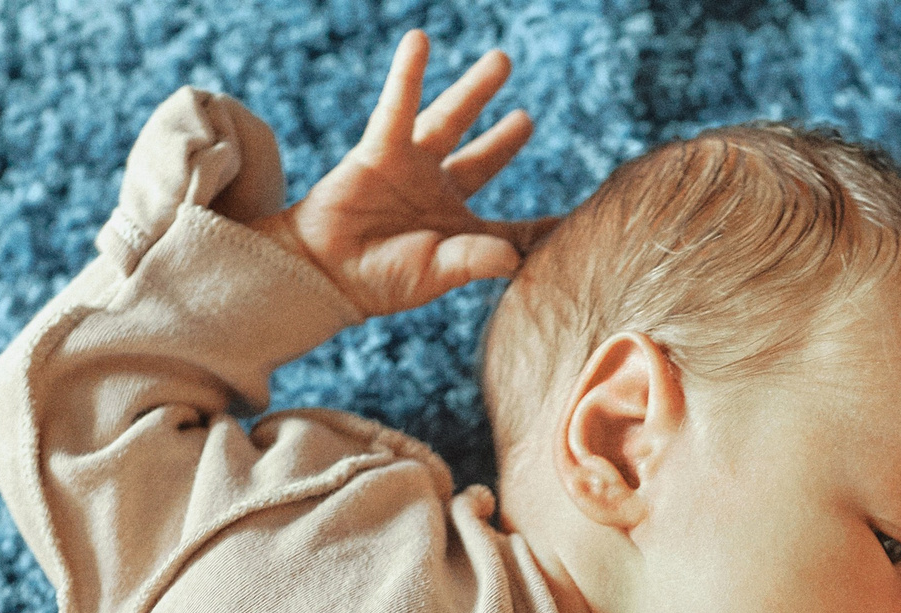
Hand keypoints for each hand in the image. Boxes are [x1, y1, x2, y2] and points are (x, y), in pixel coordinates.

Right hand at [251, 31, 557, 318]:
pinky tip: (420, 41)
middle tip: (528, 118)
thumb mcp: (434, 274)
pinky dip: (408, 75)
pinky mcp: (379, 151)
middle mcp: (438, 197)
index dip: (542, 231)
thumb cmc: (379, 282)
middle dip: (505, 140)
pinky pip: (398, 107)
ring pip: (451, 122)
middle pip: (483, 160)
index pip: (513, 231)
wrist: (322, 273)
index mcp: (461, 234)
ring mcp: (411, 171)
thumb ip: (475, 261)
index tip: (578, 226)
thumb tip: (516, 258)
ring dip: (474, 91)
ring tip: (501, 60)